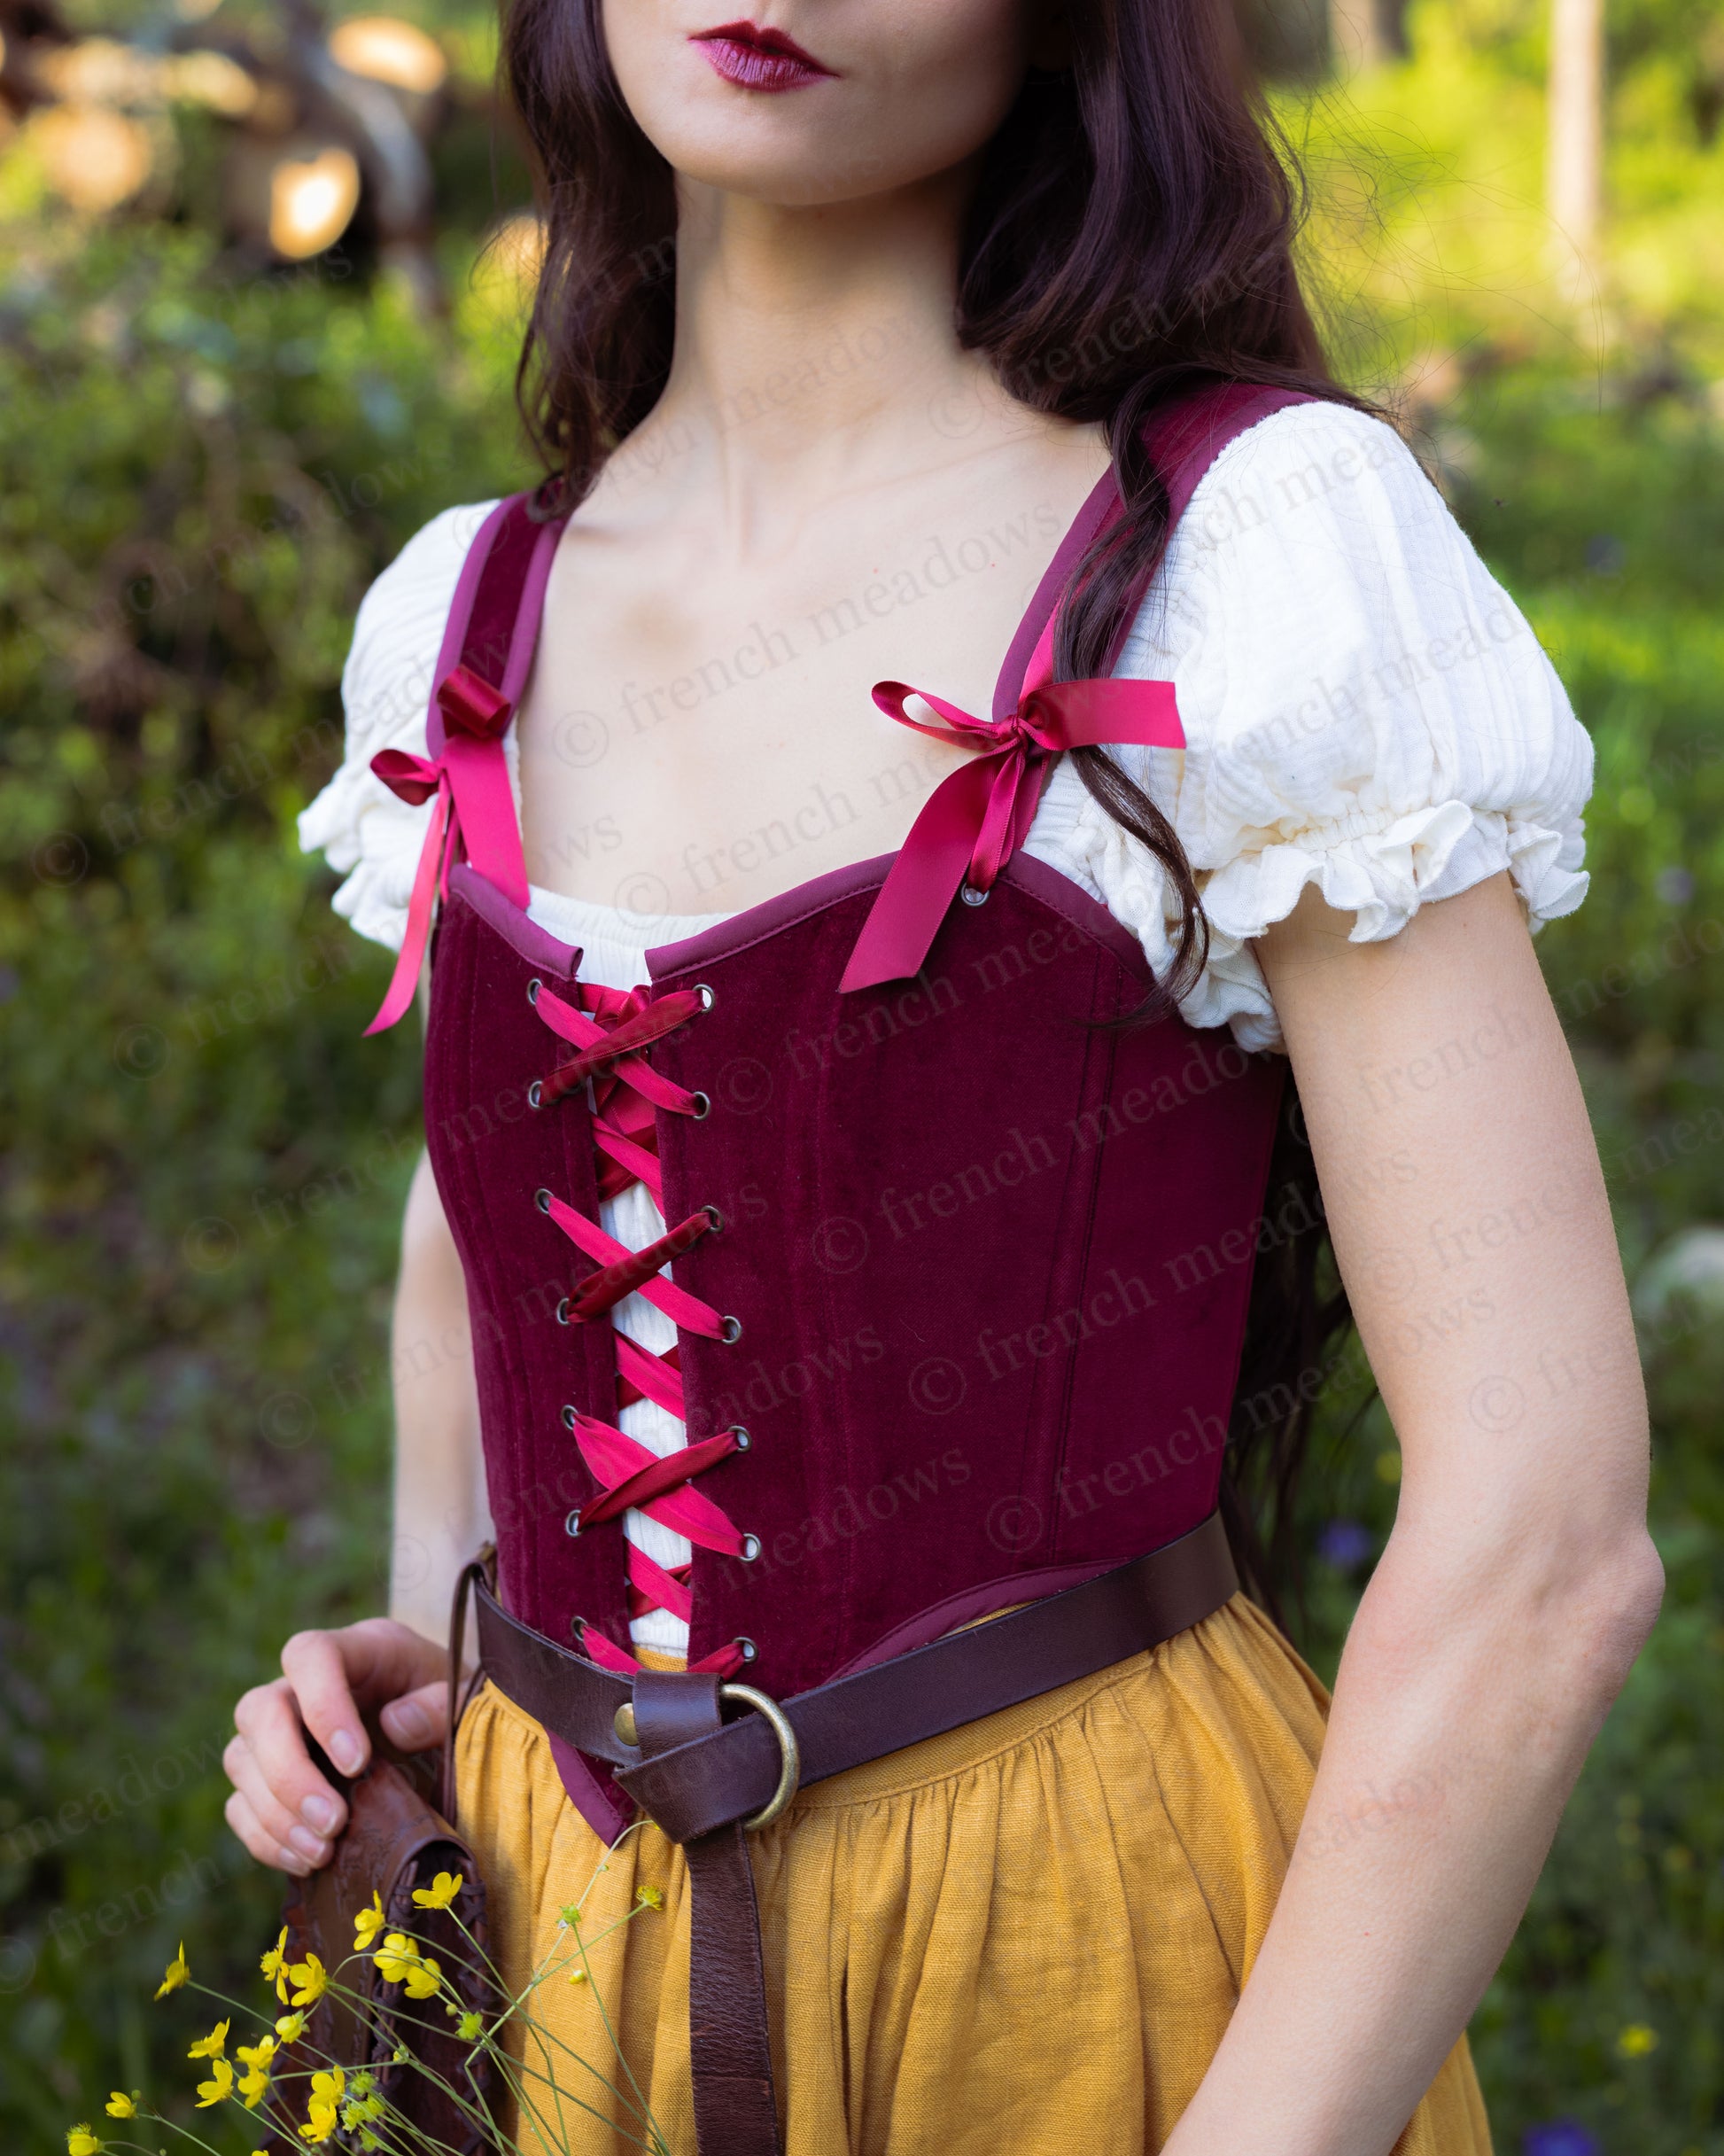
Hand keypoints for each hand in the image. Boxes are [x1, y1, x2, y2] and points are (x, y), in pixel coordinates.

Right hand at [224, 1619, 449, 1873]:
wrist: (452, 1744)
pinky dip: (266, 1839)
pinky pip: (240, 1806)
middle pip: (259, 1710)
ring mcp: (282, 1732)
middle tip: (334, 1823)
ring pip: (241, 1759)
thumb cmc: (460, 1713)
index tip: (357, 1763)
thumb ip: (441, 1706)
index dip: (321, 1707)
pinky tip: (308, 1862)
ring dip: (275, 1814)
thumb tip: (394, 1724)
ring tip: (324, 1852)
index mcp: (361, 1651)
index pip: (310, 1655)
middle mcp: (307, 1685)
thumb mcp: (468, 1701)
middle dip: (289, 1774)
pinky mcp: (272, 1779)